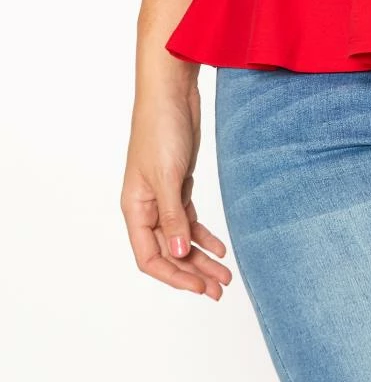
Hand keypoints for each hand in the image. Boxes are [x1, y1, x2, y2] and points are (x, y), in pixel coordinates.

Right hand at [121, 81, 232, 298]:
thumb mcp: (167, 175)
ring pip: (181, 237)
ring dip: (202, 257)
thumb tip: (177, 253)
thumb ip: (172, 216)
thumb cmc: (161, 128)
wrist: (172, 92)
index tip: (199, 287)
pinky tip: (220, 247)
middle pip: (169, 251)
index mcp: (135, 209)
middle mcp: (146, 207)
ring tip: (225, 274)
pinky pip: (189, 218)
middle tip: (219, 289)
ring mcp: (163, 196)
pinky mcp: (179, 183)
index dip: (174, 276)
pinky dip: (203, 234)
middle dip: (193, 272)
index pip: (149, 257)